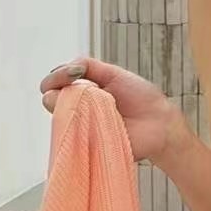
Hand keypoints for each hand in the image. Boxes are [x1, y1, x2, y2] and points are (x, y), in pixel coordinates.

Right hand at [39, 58, 182, 163]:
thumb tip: (68, 68)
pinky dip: (78, 127)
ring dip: (68, 107)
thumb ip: (89, 65)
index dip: (56, 77)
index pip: (55, 82)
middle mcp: (78, 108)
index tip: (72, 74)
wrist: (159, 122)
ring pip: (58, 117)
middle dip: (57, 89)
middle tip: (78, 88)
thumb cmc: (140, 98)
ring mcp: (81, 127)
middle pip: (50, 99)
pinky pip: (71, 139)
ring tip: (91, 104)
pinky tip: (91, 120)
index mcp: (82, 90)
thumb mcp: (113, 74)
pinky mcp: (87, 145)